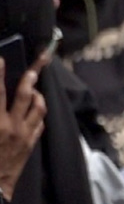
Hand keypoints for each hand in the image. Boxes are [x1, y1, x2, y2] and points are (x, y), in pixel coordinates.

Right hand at [0, 60, 45, 198]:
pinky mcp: (31, 144)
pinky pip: (40, 123)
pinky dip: (38, 112)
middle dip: (29, 76)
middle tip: (35, 64)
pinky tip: (34, 108)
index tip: (0, 59)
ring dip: (37, 94)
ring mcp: (25, 136)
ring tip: (33, 87)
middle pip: (24, 94)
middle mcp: (12, 127)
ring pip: (38, 107)